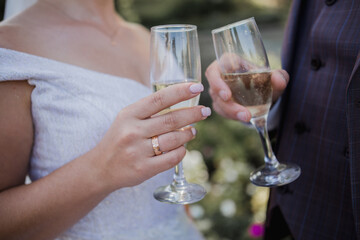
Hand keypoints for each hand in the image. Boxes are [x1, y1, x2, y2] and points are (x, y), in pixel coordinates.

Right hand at [93, 82, 210, 190]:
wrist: (101, 168)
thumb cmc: (119, 139)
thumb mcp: (127, 119)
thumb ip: (149, 110)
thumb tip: (180, 100)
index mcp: (129, 114)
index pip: (159, 99)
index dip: (180, 92)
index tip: (197, 88)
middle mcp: (133, 131)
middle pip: (171, 120)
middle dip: (193, 114)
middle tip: (205, 111)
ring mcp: (138, 151)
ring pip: (174, 140)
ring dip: (188, 134)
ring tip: (193, 131)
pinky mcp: (144, 169)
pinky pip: (171, 158)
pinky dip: (182, 152)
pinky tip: (182, 148)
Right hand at [205, 60, 288, 121]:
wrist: (263, 97)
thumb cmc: (264, 82)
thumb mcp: (274, 79)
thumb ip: (279, 76)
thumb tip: (277, 78)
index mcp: (229, 62)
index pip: (218, 66)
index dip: (217, 79)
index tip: (228, 91)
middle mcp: (220, 76)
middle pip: (214, 85)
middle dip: (223, 96)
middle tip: (232, 102)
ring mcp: (217, 91)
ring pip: (218, 101)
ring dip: (231, 110)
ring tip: (247, 116)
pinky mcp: (219, 104)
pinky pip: (221, 111)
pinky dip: (232, 116)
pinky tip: (243, 119)